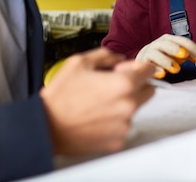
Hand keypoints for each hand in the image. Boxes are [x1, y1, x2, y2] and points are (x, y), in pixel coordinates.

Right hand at [40, 48, 155, 155]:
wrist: (45, 127)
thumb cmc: (60, 95)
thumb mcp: (80, 62)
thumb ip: (107, 55)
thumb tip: (121, 58)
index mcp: (123, 84)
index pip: (150, 71)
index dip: (138, 67)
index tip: (127, 70)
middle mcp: (129, 106)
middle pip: (148, 91)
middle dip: (135, 86)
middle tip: (113, 86)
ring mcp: (124, 125)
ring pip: (135, 109)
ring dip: (123, 104)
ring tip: (98, 104)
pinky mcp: (117, 141)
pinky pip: (123, 126)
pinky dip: (114, 121)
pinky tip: (95, 118)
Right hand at [135, 34, 195, 78]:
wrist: (142, 64)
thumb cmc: (162, 60)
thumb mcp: (176, 56)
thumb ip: (187, 55)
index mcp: (169, 40)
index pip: (183, 41)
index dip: (194, 49)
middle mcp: (158, 45)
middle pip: (166, 43)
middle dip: (176, 48)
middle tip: (185, 55)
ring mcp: (148, 54)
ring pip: (155, 54)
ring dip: (166, 61)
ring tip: (176, 69)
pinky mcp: (142, 64)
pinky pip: (146, 66)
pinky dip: (154, 69)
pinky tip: (161, 74)